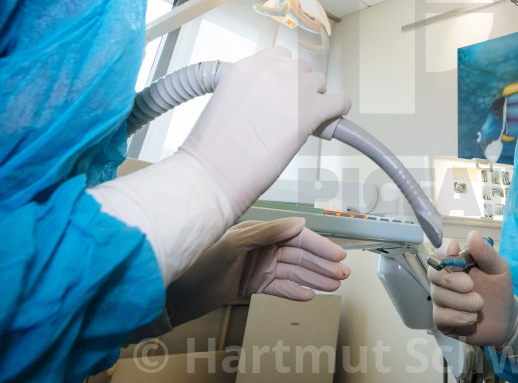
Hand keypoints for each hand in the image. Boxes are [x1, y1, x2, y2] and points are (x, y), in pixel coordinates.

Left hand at [166, 217, 348, 326]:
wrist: (174, 294)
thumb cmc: (196, 264)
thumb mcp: (233, 244)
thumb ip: (266, 232)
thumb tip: (297, 222)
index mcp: (257, 232)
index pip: (296, 236)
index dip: (318, 245)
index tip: (337, 255)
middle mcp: (260, 248)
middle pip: (299, 255)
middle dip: (322, 264)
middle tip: (343, 274)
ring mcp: (257, 266)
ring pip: (293, 272)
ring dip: (315, 278)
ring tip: (333, 285)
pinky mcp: (251, 285)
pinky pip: (280, 287)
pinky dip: (295, 291)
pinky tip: (309, 295)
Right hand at [179, 47, 350, 216]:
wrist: (212, 172)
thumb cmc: (213, 147)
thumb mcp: (226, 100)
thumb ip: (251, 91)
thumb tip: (272, 100)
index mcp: (248, 66)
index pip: (280, 56)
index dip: (284, 76)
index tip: (282, 91)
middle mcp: (272, 70)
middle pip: (301, 69)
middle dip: (299, 88)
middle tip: (289, 112)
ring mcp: (293, 89)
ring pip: (319, 83)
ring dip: (315, 99)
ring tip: (302, 121)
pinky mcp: (311, 110)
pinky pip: (339, 102)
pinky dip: (338, 110)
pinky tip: (330, 121)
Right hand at [428, 231, 514, 346]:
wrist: (505, 319)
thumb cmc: (498, 289)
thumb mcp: (498, 268)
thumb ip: (486, 253)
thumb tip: (472, 235)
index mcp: (457, 263)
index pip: (441, 251)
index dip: (443, 250)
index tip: (453, 250)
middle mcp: (445, 279)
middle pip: (434, 274)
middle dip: (452, 280)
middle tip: (470, 285)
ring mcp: (442, 299)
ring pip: (439, 296)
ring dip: (462, 301)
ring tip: (479, 304)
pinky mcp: (442, 320)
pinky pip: (441, 317)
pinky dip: (459, 317)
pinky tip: (472, 317)